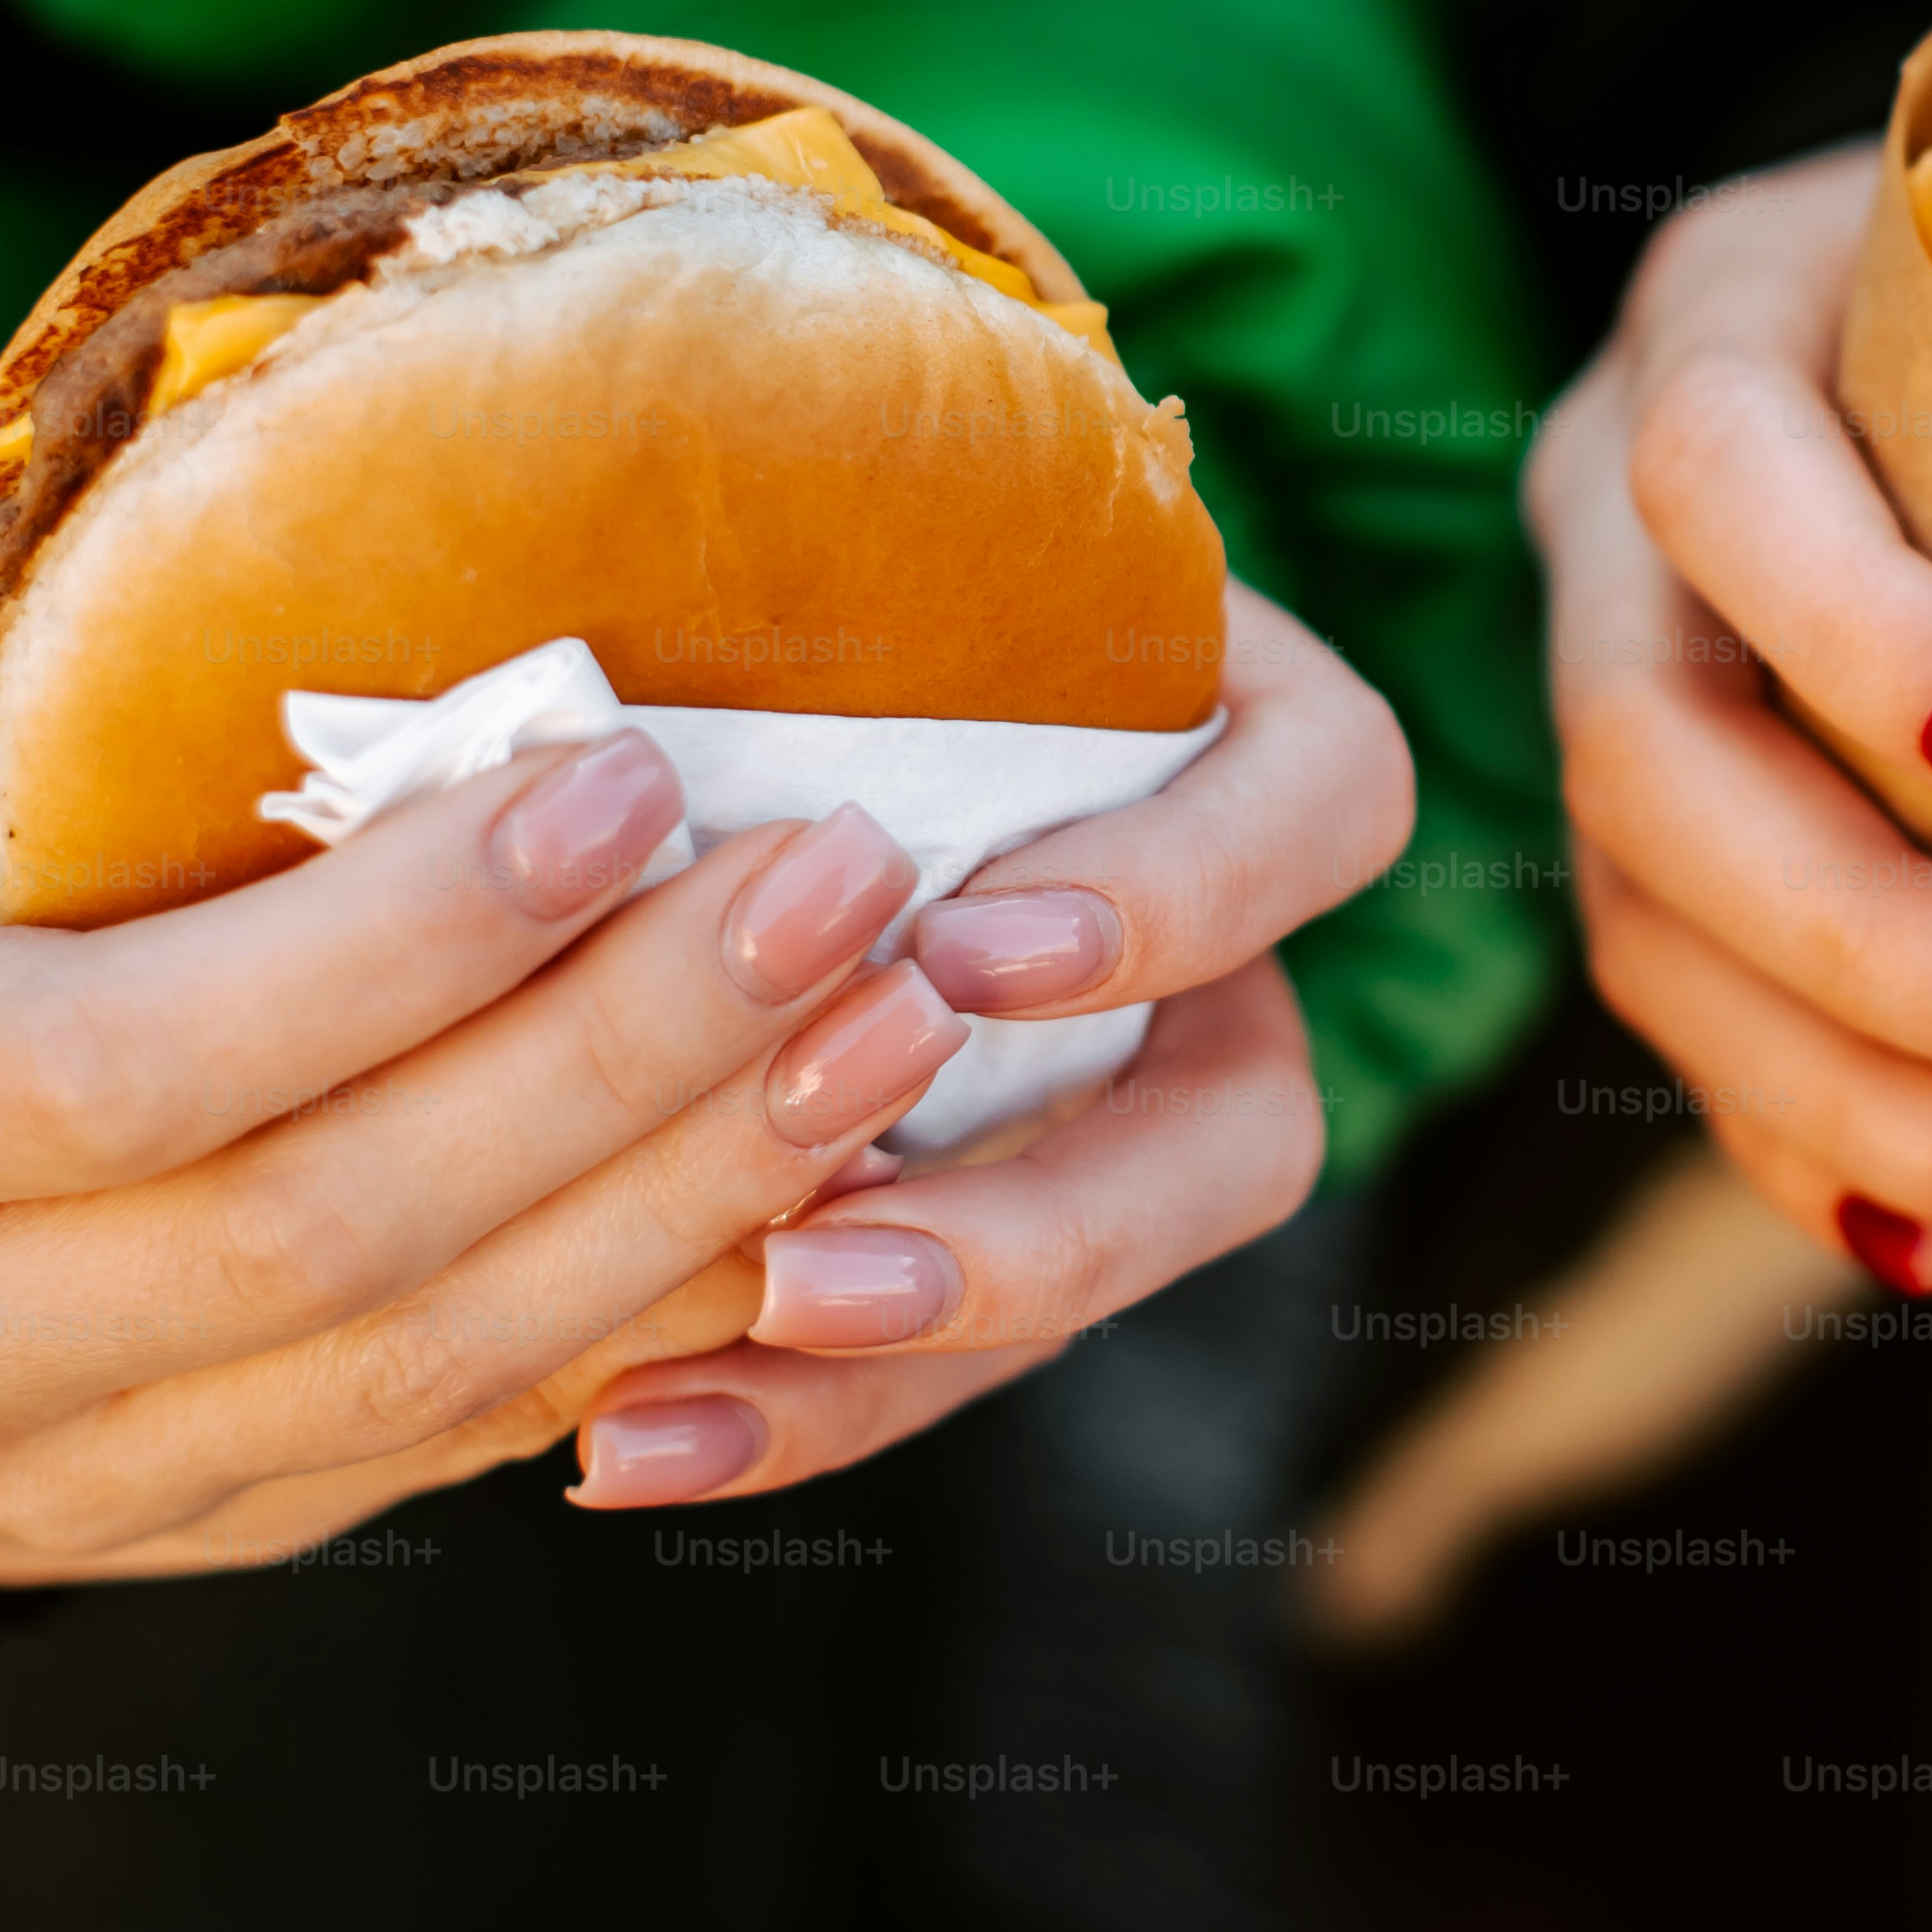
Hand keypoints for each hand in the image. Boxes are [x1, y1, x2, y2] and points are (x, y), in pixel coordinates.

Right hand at [0, 577, 1404, 1566]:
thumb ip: (153, 760)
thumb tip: (485, 564)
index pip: (124, 1062)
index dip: (396, 938)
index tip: (630, 779)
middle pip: (326, 1231)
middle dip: (616, 1058)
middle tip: (846, 884)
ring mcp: (76, 1483)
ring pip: (439, 1366)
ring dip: (700, 1187)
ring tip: (898, 1016)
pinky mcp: (231, 1534)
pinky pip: (488, 1436)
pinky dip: (680, 1301)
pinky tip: (844, 1172)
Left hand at [568, 581, 1396, 1503]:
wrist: (742, 579)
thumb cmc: (800, 509)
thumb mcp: (865, 490)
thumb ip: (840, 525)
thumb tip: (654, 636)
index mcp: (1237, 727)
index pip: (1320, 806)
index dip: (1178, 896)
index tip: (967, 946)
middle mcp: (1210, 941)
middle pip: (1240, 1130)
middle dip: (1040, 1232)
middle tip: (819, 1262)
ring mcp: (1112, 1093)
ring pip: (1088, 1283)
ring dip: (890, 1368)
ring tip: (667, 1415)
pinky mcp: (981, 1207)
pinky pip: (931, 1356)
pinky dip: (783, 1407)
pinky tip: (611, 1441)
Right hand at [1527, 147, 1931, 1294]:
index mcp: (1726, 315)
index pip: (1718, 469)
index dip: (1857, 634)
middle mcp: (1615, 507)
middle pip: (1636, 741)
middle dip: (1855, 932)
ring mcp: (1609, 674)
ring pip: (1640, 918)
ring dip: (1844, 1087)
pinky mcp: (1647, 838)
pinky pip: (1682, 1017)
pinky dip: (1806, 1139)